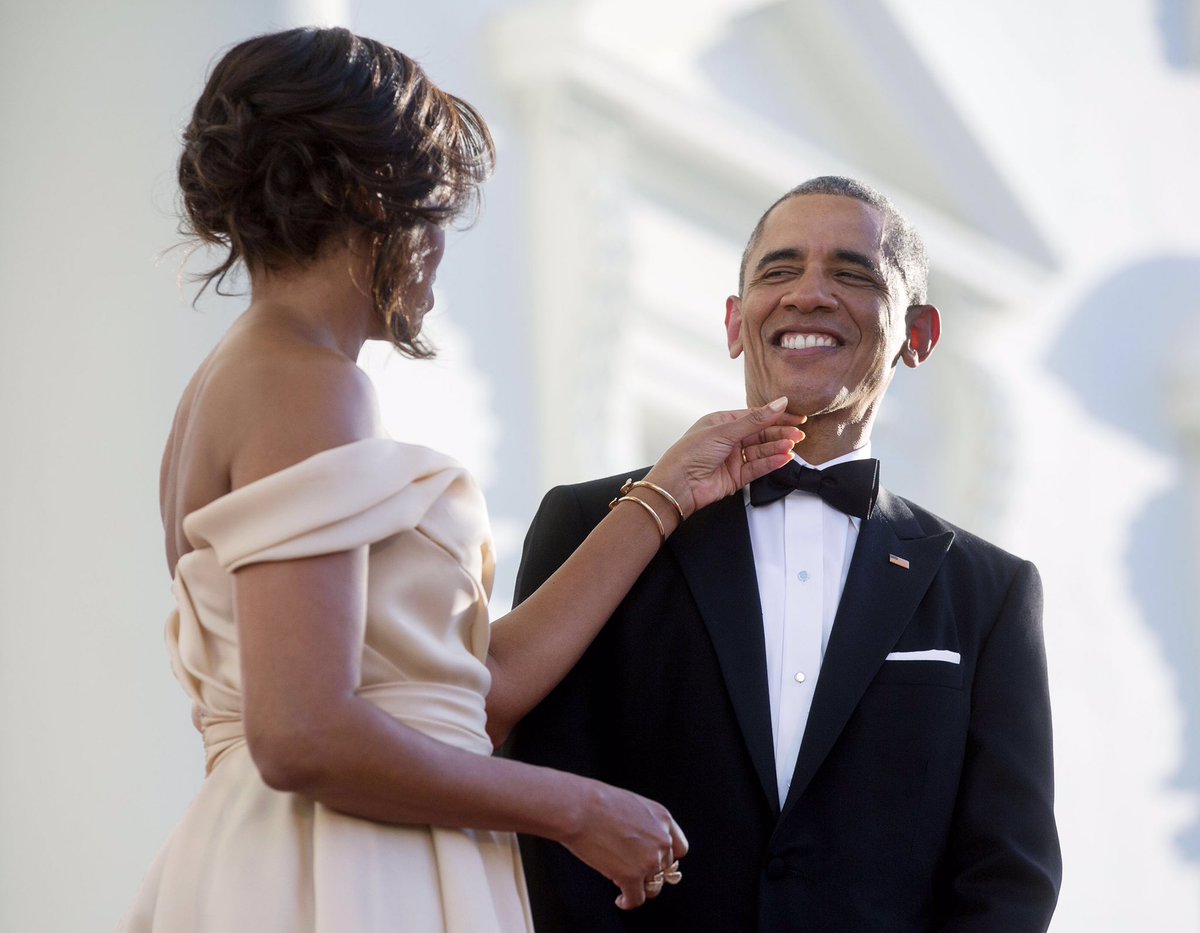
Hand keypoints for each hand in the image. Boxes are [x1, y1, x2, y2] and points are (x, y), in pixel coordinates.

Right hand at [559, 778, 688, 910]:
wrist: (579, 808)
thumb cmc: (595, 801)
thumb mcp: (631, 804)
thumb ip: (642, 823)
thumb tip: (637, 841)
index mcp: (662, 818)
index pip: (679, 848)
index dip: (666, 858)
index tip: (655, 862)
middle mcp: (662, 840)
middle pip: (665, 869)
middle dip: (649, 872)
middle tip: (632, 871)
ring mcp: (649, 860)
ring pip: (653, 887)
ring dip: (640, 888)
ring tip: (626, 887)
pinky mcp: (632, 876)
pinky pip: (636, 899)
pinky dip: (628, 902)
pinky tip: (620, 900)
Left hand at [643, 397, 803, 519]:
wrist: (678, 485)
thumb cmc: (691, 453)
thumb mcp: (725, 431)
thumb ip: (755, 420)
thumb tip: (778, 404)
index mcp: (722, 422)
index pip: (755, 416)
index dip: (776, 416)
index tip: (796, 416)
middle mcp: (728, 440)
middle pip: (761, 434)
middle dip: (780, 433)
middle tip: (799, 433)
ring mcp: (732, 458)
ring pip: (761, 451)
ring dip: (777, 448)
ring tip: (792, 446)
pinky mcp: (736, 477)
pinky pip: (757, 467)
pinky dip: (771, 463)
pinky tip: (783, 458)